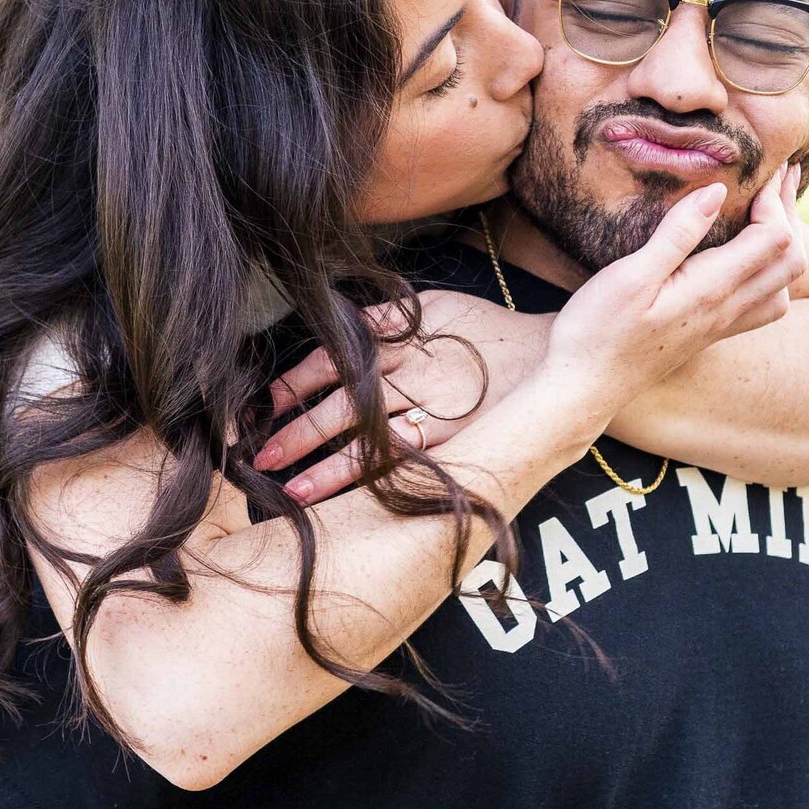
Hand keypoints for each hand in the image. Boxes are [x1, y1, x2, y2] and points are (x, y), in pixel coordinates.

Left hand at [253, 294, 547, 503]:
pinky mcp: (458, 441)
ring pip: (371, 442)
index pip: (337, 357)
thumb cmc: (485, 333)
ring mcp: (438, 410)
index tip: (267, 402)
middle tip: (258, 455)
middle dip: (298, 431)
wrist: (550, 357)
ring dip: (326, 467)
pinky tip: (342, 501)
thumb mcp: (435, 307)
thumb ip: (386, 318)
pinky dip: (371, 482)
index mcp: (404, 334)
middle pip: (344, 403)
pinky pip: (407, 464)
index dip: (297, 380)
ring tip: (287, 489)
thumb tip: (332, 321)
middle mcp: (416, 372)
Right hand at [545, 163, 805, 414]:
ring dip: (785, 245)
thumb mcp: (631, 275)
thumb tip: (718, 192)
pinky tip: (747, 259)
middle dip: (790, 214)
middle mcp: (726, 310)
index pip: (774, 238)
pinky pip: (762, 305)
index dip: (775, 200)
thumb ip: (678, 234)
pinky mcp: (707, 334)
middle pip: (791, 261)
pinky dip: (770, 273)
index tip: (760, 170)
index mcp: (712, 289)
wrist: (584, 387)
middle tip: (778, 176)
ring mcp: (720, 326)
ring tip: (770, 211)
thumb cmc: (598, 330)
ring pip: (782, 286)